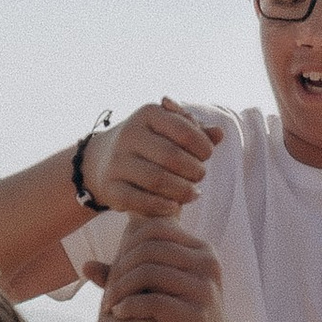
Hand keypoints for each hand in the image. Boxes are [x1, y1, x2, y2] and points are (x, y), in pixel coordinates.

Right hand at [86, 99, 218, 216]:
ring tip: (193, 194)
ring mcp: (116, 162)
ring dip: (182, 191)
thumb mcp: (169, 130)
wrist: (102, 160)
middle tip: (200, 176)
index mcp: (147, 114)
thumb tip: (219, 134)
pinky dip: (160, 206)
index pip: (183, 130)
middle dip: (193, 170)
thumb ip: (195, 131)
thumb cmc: (149, 144)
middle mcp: (129, 134)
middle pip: (171, 156)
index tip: (206, 156)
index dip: (202, 146)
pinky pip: (137, 200)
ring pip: (156, 180)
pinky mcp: (109, 187)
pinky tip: (174, 206)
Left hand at [100, 215, 234, 321]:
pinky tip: (119, 314)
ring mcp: (204, 288)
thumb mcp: (158, 292)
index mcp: (201, 250)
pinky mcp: (197, 314)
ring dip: (121, 288)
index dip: (126, 246)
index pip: (155, 229)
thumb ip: (126, 277)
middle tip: (107, 291)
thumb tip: (85, 265)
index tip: (114, 271)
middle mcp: (207, 264)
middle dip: (121, 268)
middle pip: (149, 249)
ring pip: (149, 272)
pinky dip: (129, 306)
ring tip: (110, 303)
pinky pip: (153, 302)